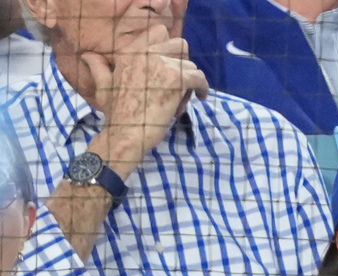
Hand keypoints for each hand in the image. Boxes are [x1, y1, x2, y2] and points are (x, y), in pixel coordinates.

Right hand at [80, 25, 209, 175]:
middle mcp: (145, 52)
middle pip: (180, 45)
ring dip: (189, 81)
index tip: (169, 65)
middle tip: (179, 81)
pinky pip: (200, 78)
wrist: (125, 133)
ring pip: (191, 65)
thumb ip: (98, 67)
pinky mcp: (177, 79)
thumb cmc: (115, 113)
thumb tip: (87, 55)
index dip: (168, 49)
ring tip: (180, 99)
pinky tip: (200, 97)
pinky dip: (202, 88)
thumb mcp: (103, 85)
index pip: (159, 32)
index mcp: (129, 50)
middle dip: (183, 61)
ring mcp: (162, 64)